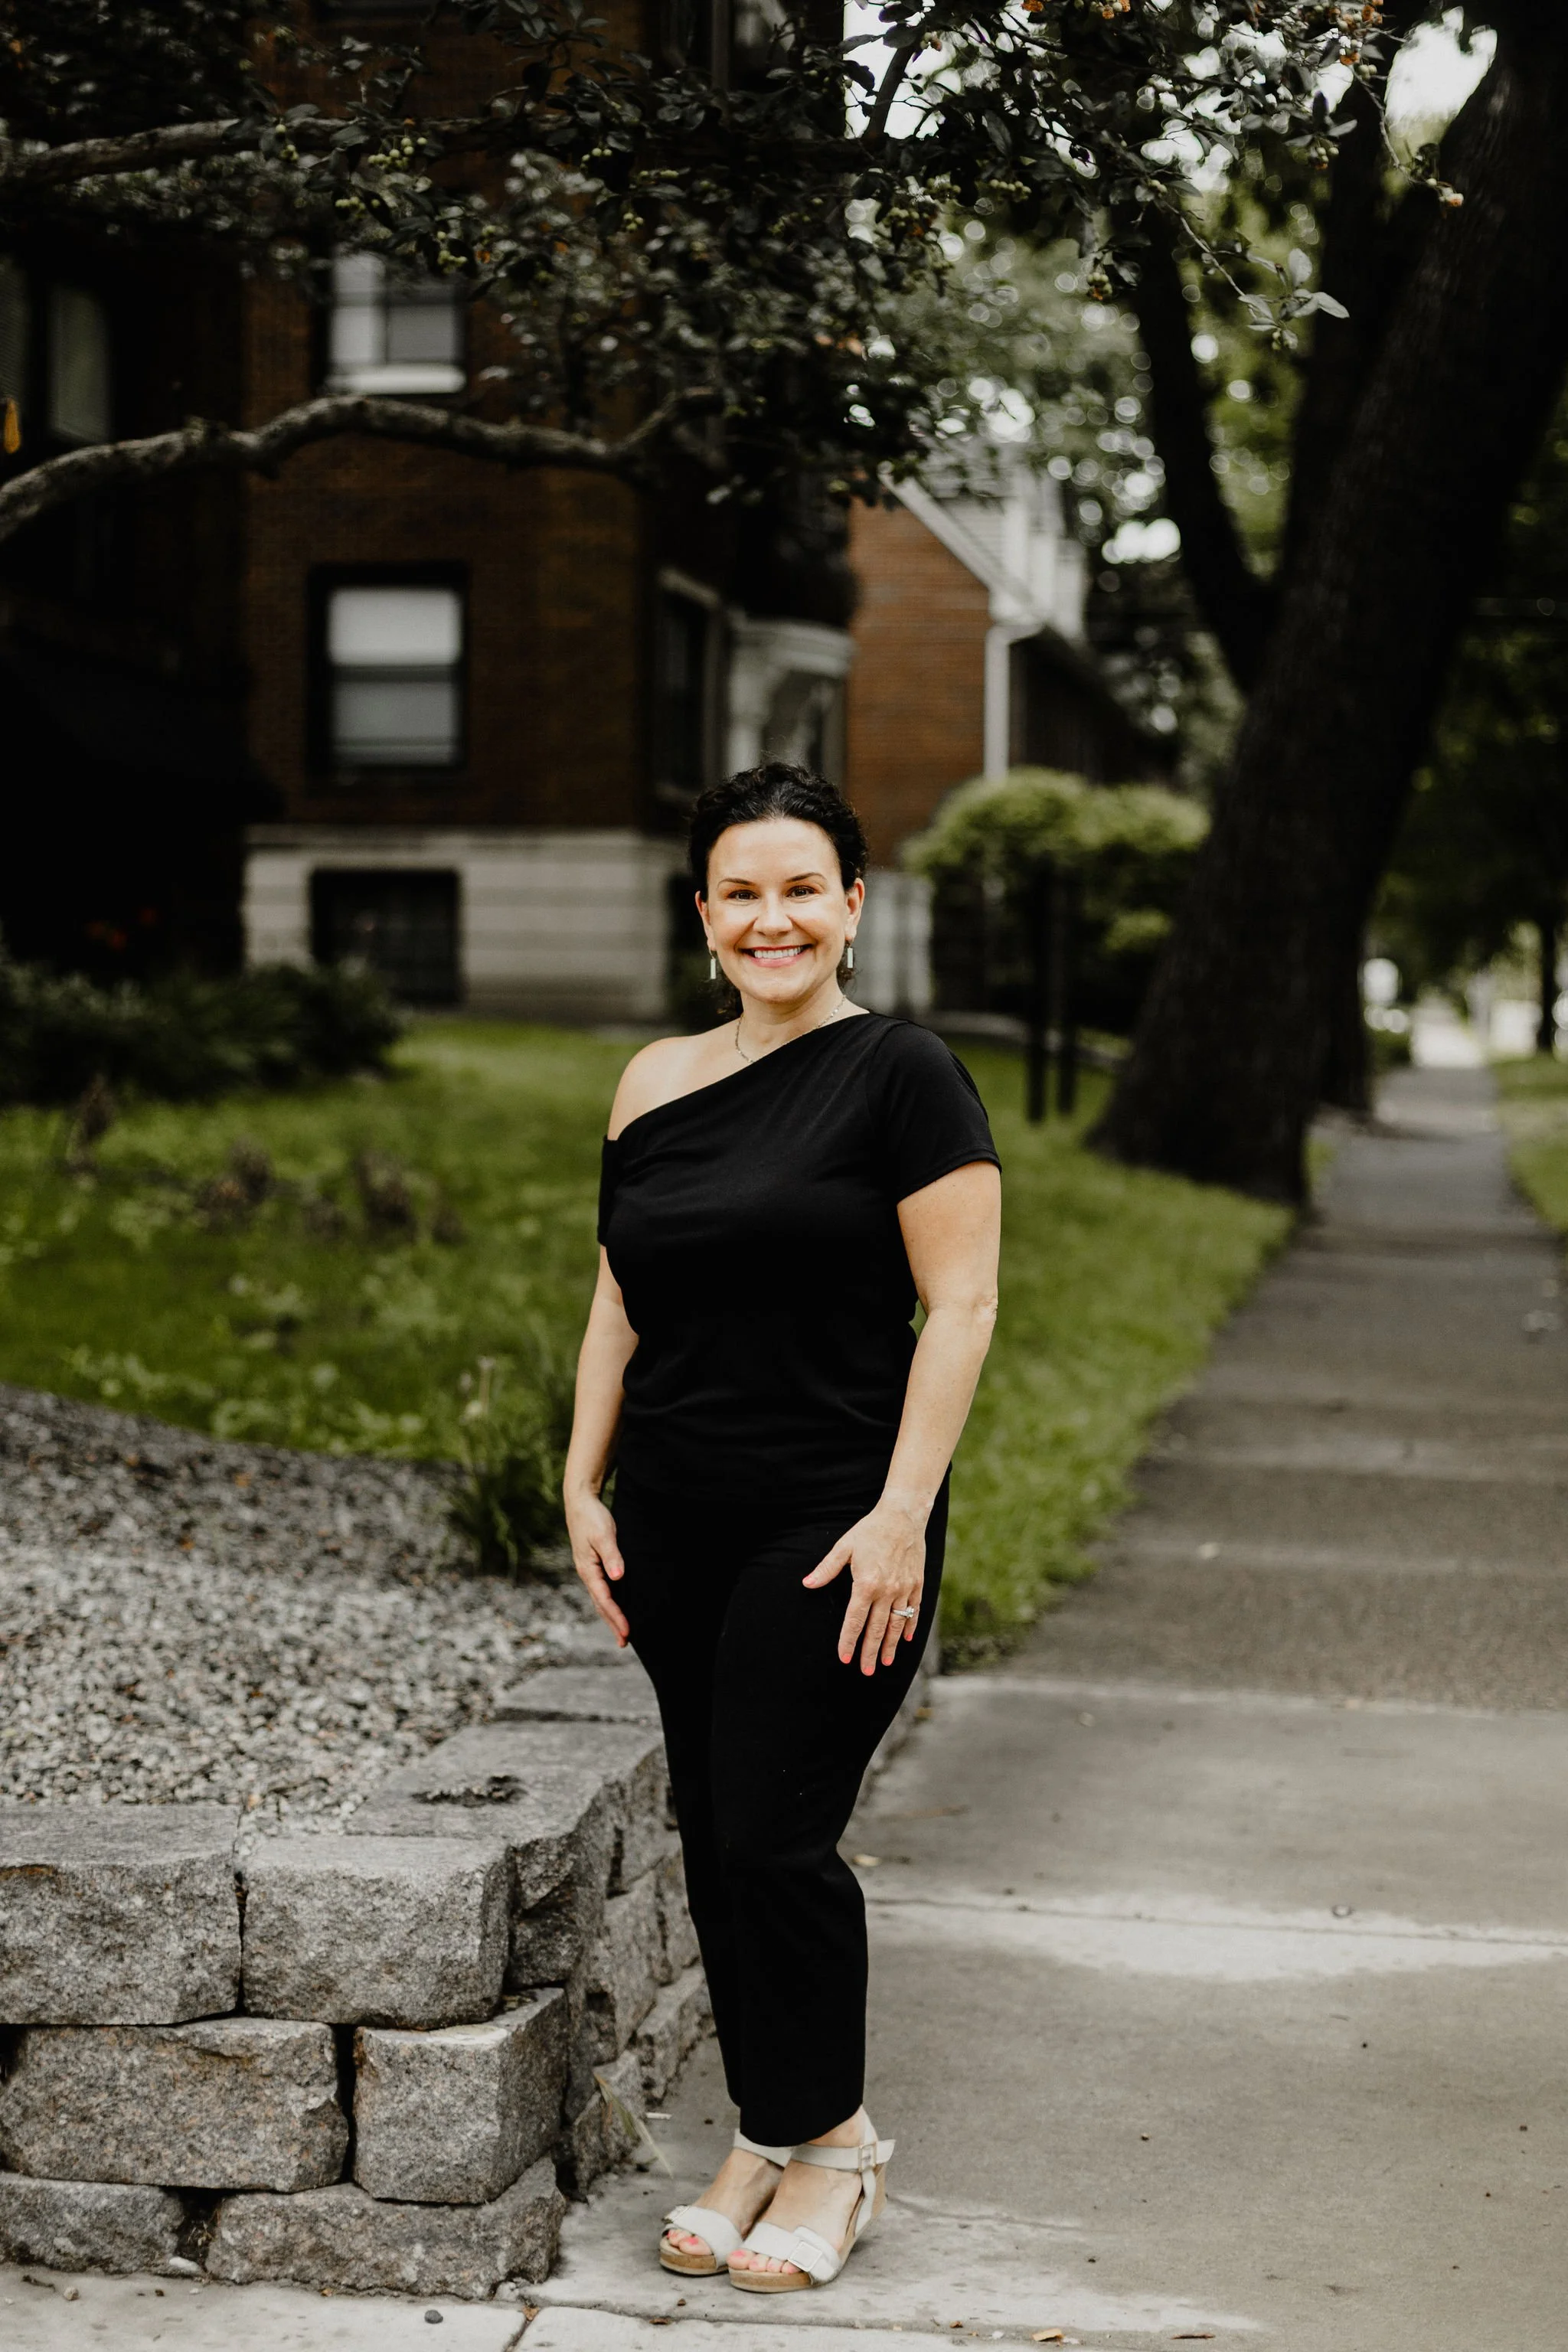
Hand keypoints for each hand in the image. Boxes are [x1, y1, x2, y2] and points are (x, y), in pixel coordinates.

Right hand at [564, 1487, 629, 1644]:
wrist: (580, 1502)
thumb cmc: (592, 1518)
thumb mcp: (603, 1535)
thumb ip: (612, 1556)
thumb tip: (618, 1578)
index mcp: (588, 1569)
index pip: (604, 1599)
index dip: (616, 1616)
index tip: (627, 1631)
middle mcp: (587, 1573)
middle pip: (601, 1604)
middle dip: (612, 1623)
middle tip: (625, 1642)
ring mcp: (589, 1570)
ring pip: (601, 1598)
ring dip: (610, 1616)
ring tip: (621, 1632)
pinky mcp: (594, 1565)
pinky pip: (602, 1589)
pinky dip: (609, 1602)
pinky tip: (616, 1606)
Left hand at [802, 1499, 926, 1674]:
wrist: (903, 1516)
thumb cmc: (870, 1530)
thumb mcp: (844, 1547)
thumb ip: (826, 1569)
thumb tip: (807, 1584)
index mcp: (866, 1584)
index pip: (855, 1620)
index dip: (849, 1640)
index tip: (845, 1657)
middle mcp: (886, 1591)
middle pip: (876, 1629)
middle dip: (869, 1652)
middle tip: (865, 1671)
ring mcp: (904, 1589)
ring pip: (896, 1625)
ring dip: (889, 1646)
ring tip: (884, 1663)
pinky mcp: (917, 1585)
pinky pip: (913, 1612)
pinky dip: (909, 1627)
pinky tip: (904, 1640)